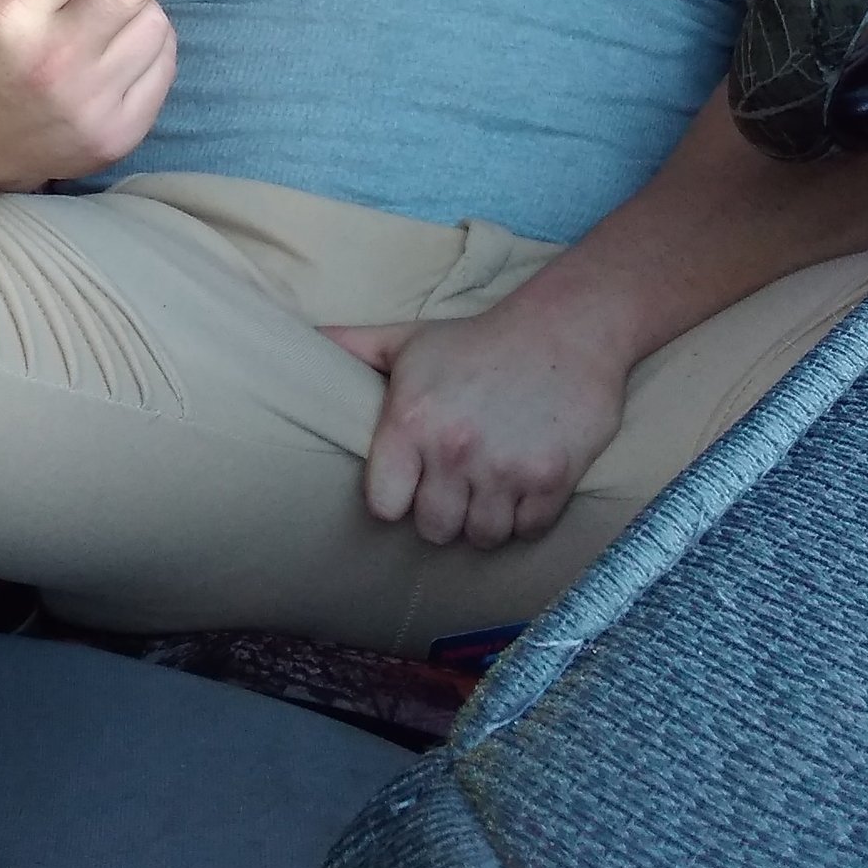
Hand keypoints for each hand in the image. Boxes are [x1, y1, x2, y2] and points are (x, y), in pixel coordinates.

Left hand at [325, 307, 628, 550]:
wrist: (565, 329)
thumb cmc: (476, 340)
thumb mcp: (407, 339)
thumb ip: (352, 347)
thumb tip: (302, 339)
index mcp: (411, 421)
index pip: (384, 506)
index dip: (395, 500)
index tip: (407, 485)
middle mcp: (454, 450)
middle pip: (434, 530)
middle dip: (441, 514)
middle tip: (452, 489)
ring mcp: (505, 469)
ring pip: (482, 537)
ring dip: (483, 521)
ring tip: (485, 491)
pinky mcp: (551, 480)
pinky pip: (527, 531)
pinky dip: (524, 518)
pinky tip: (520, 488)